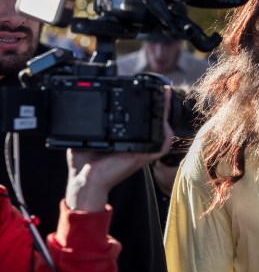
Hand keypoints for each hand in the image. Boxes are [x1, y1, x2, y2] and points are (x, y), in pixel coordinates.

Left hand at [65, 87, 173, 210]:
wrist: (85, 181)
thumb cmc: (84, 165)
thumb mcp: (85, 137)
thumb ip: (86, 124)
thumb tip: (79, 109)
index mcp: (125, 141)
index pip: (139, 123)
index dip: (145, 108)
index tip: (147, 91)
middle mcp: (136, 146)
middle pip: (154, 125)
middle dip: (160, 107)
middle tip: (162, 90)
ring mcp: (140, 151)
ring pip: (161, 133)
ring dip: (165, 115)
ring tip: (165, 98)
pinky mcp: (141, 157)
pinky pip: (160, 147)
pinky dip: (165, 135)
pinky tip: (166, 122)